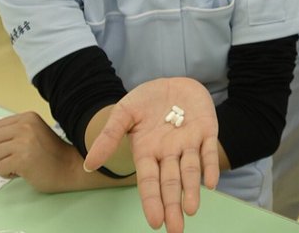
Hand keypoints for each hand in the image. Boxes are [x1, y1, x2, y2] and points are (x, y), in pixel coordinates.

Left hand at [0, 112, 81, 192]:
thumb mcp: (31, 133)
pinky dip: (7, 174)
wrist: (71, 167)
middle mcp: (25, 126)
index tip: (18, 147)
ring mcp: (23, 143)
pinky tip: (22, 172)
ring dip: (4, 164)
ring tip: (21, 164)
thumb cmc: (51, 153)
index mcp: (27, 117)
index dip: (2, 142)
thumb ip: (8, 129)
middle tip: (17, 157)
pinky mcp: (21, 160)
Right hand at [83, 77, 220, 232]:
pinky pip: (208, 151)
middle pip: (171, 183)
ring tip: (191, 210)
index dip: (152, 201)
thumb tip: (89, 165)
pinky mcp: (207, 130)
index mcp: (147, 152)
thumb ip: (109, 137)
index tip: (156, 222)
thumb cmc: (145, 100)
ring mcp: (189, 143)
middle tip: (175, 229)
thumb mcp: (123, 114)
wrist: (171, 81)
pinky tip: (210, 182)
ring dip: (191, 190)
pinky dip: (210, 166)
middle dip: (172, 205)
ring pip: (190, 170)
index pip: (149, 182)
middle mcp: (169, 153)